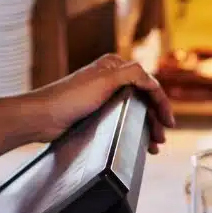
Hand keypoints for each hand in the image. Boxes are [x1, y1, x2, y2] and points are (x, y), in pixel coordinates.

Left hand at [20, 54, 174, 152]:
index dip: (161, 102)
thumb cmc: (69, 98)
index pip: (147, 83)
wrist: (42, 117)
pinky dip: (134, 131)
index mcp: (113, 67)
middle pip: (143, 99)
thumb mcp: (104, 81)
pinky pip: (123, 121)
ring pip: (134, 111)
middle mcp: (111, 80)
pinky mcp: (97, 113)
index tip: (169, 121)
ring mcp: (104, 97)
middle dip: (155, 118)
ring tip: (154, 145)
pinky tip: (139, 143)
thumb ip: (131, 74)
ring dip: (146, 126)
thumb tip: (152, 78)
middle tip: (161, 137)